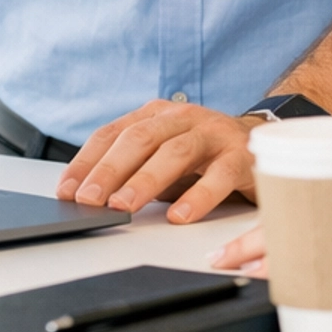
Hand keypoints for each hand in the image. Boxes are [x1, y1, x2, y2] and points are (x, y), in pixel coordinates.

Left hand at [57, 101, 259, 221]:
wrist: (264, 143)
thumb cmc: (205, 156)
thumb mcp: (164, 158)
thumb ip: (133, 171)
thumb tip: (91, 199)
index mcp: (157, 115)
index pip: (113, 134)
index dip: (87, 162)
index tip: (67, 190)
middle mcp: (184, 117)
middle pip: (139, 139)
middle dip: (109, 171)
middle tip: (89, 200)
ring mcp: (214, 133)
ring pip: (176, 152)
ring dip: (146, 181)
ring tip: (124, 206)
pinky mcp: (243, 155)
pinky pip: (219, 175)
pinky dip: (198, 197)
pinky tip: (180, 216)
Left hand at [211, 183, 331, 283]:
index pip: (297, 202)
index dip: (261, 220)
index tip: (232, 233)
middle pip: (290, 223)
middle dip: (248, 243)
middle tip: (219, 256)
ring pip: (303, 244)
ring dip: (266, 259)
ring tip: (235, 269)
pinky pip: (331, 271)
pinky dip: (303, 279)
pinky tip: (285, 286)